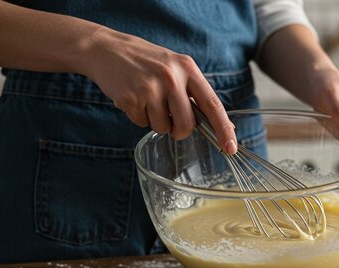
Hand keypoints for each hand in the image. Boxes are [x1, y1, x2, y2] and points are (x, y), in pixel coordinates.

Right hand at [81, 27, 236, 153]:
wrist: (107, 49)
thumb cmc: (147, 62)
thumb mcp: (176, 68)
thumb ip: (196, 93)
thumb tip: (222, 125)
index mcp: (188, 69)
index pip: (212, 104)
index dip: (224, 129)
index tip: (231, 147)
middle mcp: (172, 77)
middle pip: (187, 125)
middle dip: (179, 130)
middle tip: (169, 117)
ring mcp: (150, 88)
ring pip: (163, 128)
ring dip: (156, 122)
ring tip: (147, 100)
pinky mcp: (131, 98)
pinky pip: (142, 124)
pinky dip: (139, 117)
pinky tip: (134, 98)